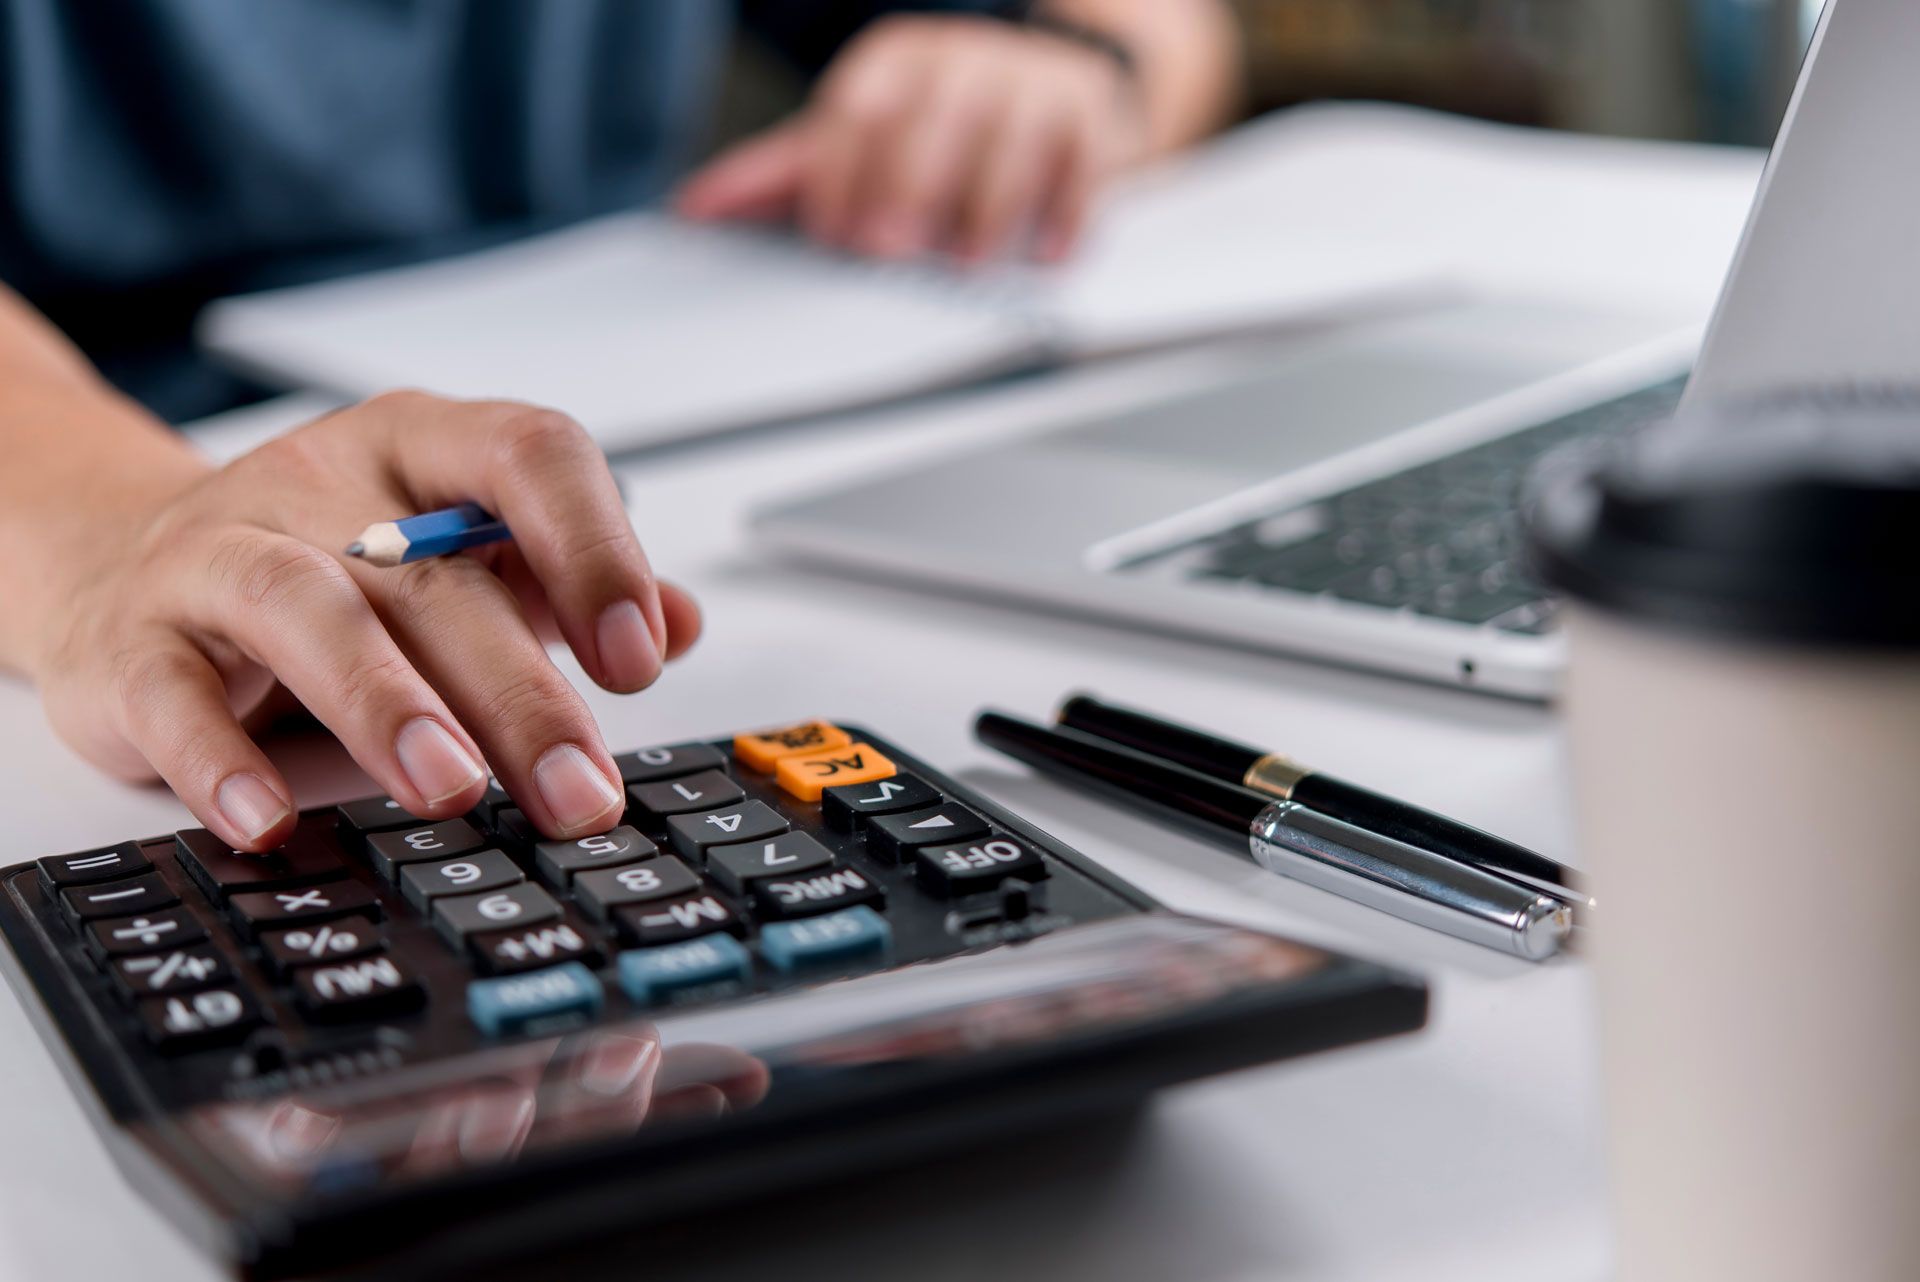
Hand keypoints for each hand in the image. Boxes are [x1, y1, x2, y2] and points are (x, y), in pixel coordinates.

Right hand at [28, 392, 699, 850]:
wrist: (121, 560)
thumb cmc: (326, 563)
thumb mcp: (458, 558)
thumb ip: (565, 587)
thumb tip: (682, 624)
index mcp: (423, 447)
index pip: (528, 455)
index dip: (594, 547)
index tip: (638, 655)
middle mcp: (323, 482)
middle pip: (436, 575)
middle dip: (519, 692)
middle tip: (578, 788)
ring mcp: (217, 552)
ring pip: (305, 610)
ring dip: (386, 705)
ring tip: (452, 788)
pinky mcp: (132, 639)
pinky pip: (173, 695)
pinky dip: (221, 760)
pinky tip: (271, 818)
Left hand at [676, 14, 1145, 263]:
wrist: (1055, 86)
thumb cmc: (942, 128)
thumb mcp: (861, 142)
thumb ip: (783, 177)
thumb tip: (694, 210)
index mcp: (894, 64)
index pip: (858, 110)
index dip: (840, 174)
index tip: (831, 235)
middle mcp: (960, 64)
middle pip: (929, 122)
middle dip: (906, 188)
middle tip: (887, 250)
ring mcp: (1029, 86)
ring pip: (1007, 143)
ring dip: (985, 208)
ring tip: (966, 262)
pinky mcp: (1089, 118)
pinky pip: (1081, 166)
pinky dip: (1064, 214)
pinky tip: (1044, 255)